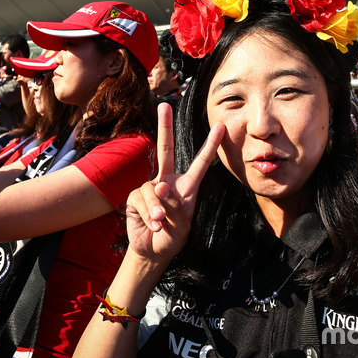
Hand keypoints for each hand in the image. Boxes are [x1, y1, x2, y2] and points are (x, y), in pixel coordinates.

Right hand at [125, 103, 224, 266]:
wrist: (153, 251)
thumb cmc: (172, 238)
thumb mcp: (181, 226)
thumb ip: (174, 206)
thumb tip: (160, 186)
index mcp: (187, 187)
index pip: (200, 163)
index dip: (210, 145)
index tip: (221, 126)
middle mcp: (168, 182)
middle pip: (166, 149)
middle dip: (165, 127)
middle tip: (164, 105)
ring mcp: (151, 188)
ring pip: (153, 189)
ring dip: (157, 209)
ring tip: (161, 224)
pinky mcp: (135, 197)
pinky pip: (141, 199)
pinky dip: (148, 213)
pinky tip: (152, 225)